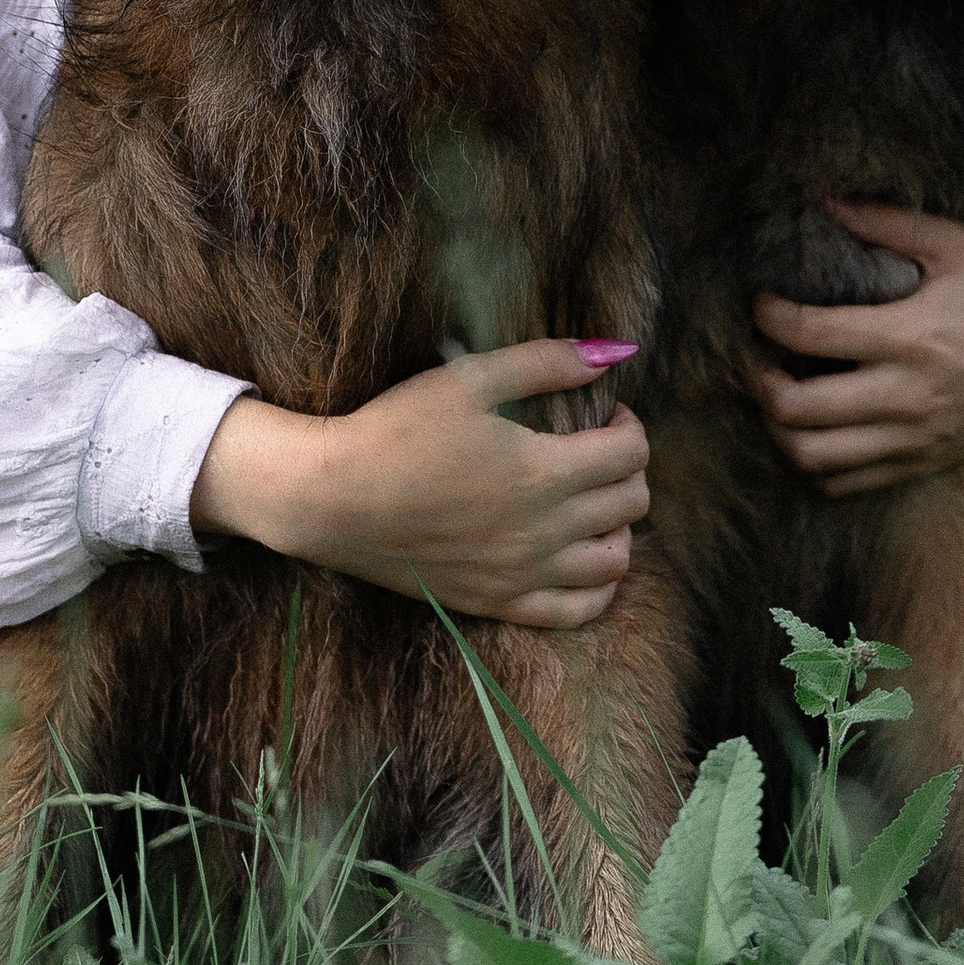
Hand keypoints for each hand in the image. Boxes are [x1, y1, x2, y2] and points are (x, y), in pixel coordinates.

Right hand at [190, 341, 648, 627]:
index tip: (606, 411)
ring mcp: (523, 575)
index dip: (629, 424)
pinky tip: (582, 558)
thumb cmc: (397, 429)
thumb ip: (547, 362)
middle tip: (598, 448)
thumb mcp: (470, 379)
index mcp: (543, 472)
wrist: (333, 497)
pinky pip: (577, 612)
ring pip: (614, 562)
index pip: (630, 453)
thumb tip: (615, 352)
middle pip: (630, 504)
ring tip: (592, 501)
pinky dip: (597, 587)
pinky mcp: (498, 604)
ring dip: (619, 526)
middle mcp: (544, 532)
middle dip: (627, 468)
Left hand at [747, 202, 963, 497]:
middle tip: (756, 350)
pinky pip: (846, 483)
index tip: (761, 300)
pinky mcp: (922, 463)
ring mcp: (913, 439)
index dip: (767, 316)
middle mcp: (906, 396)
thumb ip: (887, 223)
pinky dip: (814, 459)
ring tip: (778, 391)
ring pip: (813, 457)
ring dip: (779, 427)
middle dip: (757, 378)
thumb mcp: (957, 245)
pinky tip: (814, 426)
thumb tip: (825, 200)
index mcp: (910, 337)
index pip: (808, 334)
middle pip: (795, 410)